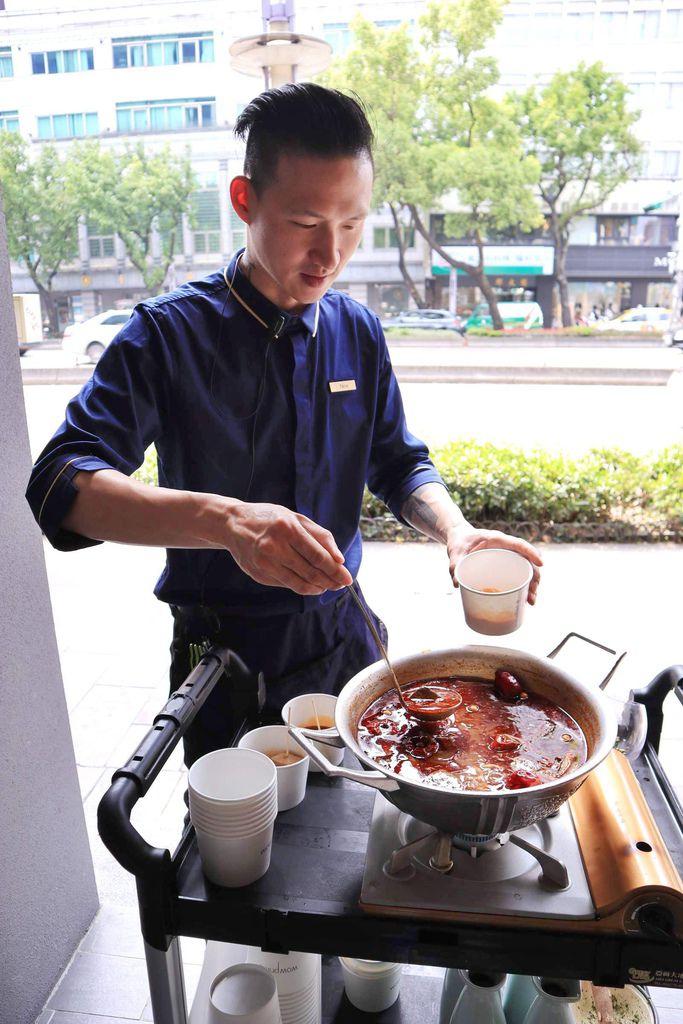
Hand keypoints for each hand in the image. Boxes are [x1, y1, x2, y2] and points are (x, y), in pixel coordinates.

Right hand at [224, 501, 352, 595]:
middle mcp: (275, 547)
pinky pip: (287, 585)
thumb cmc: (269, 518)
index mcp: (287, 528)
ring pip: (299, 583)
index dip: (335, 570)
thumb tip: (339, 559)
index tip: (347, 578)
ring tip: (328, 586)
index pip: (318, 556)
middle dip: (331, 581)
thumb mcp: (296, 518)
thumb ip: (320, 536)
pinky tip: (311, 585)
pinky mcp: (259, 574)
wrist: (233, 524)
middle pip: (311, 572)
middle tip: (342, 585)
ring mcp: (265, 562)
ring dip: (318, 588)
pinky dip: (302, 588)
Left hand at [445, 526, 542, 604]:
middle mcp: (505, 547)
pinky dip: (522, 585)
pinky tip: (523, 598)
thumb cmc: (459, 541)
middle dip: (534, 577)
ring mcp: (506, 556)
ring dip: (531, 584)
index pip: (519, 544)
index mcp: (497, 539)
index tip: (541, 563)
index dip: (531, 552)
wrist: (458, 537)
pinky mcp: (503, 564)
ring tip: (530, 601)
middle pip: (526, 560)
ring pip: (524, 568)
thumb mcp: (455, 550)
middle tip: (532, 595)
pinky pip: (517, 573)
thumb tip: (456, 583)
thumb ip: (455, 564)